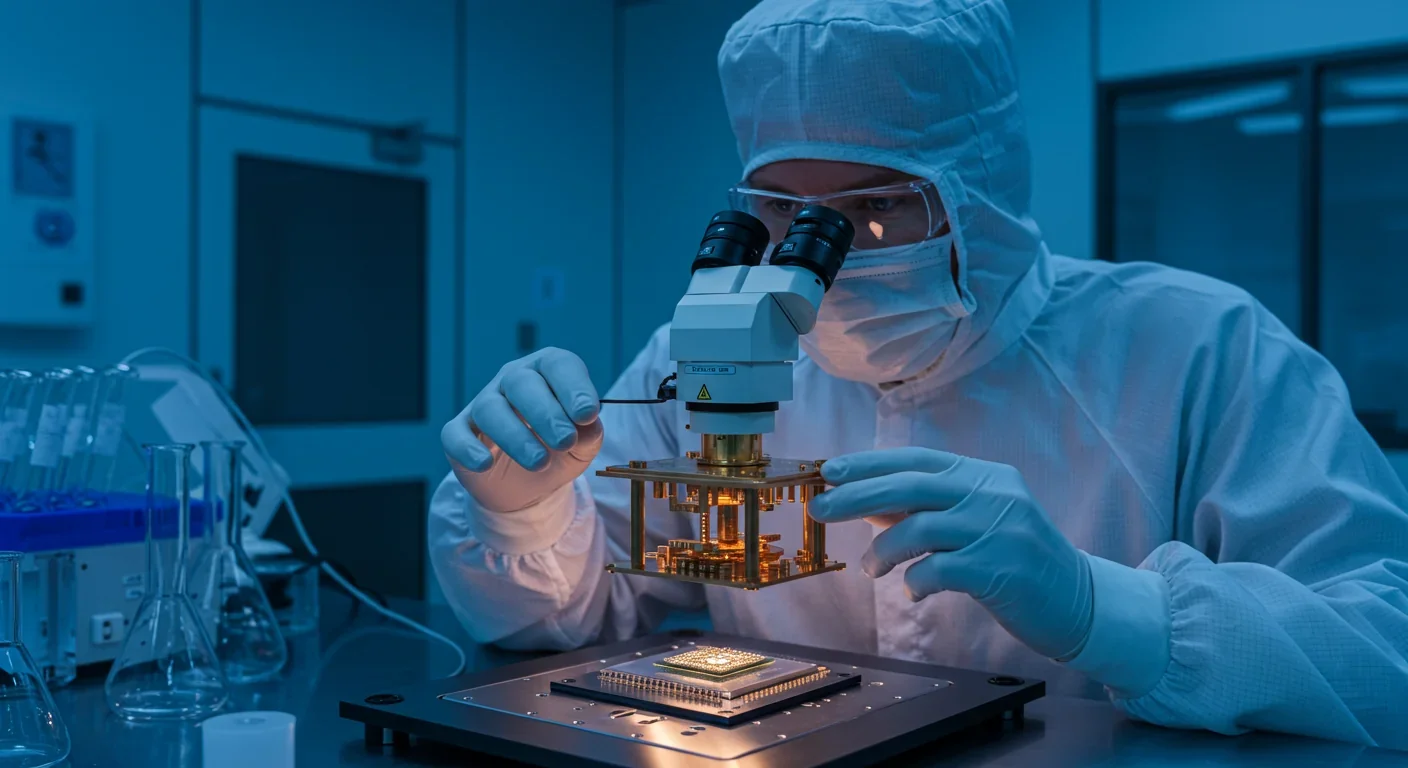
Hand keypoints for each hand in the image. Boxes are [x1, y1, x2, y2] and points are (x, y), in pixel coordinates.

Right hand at [441, 348, 603, 512]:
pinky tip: (485, 463)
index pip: (558, 365)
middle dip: (546, 413)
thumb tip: (589, 426)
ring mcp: (483, 404)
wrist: (530, 485)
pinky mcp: (460, 433)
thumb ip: (590, 433)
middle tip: (565, 441)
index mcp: (547, 372)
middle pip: (522, 383)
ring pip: (490, 409)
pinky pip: (455, 434)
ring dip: (515, 436)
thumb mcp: (583, 445)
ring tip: (539, 462)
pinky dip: (468, 448)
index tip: (588, 415)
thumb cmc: (559, 451)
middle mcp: (512, 380)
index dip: (574, 387)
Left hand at [811, 448, 1093, 659]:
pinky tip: (913, 592)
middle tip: (821, 509)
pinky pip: (939, 570)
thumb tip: (863, 501)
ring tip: (872, 568)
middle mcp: (993, 494)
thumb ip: (925, 508)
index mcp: (984, 475)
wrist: (1077, 600)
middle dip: (857, 496)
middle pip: (910, 486)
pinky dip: (915, 581)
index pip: (915, 460)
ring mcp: (999, 529)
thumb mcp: (974, 521)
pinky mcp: (1001, 569)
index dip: (869, 464)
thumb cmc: (1014, 558)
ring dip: (883, 550)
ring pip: (920, 528)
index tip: (829, 471)